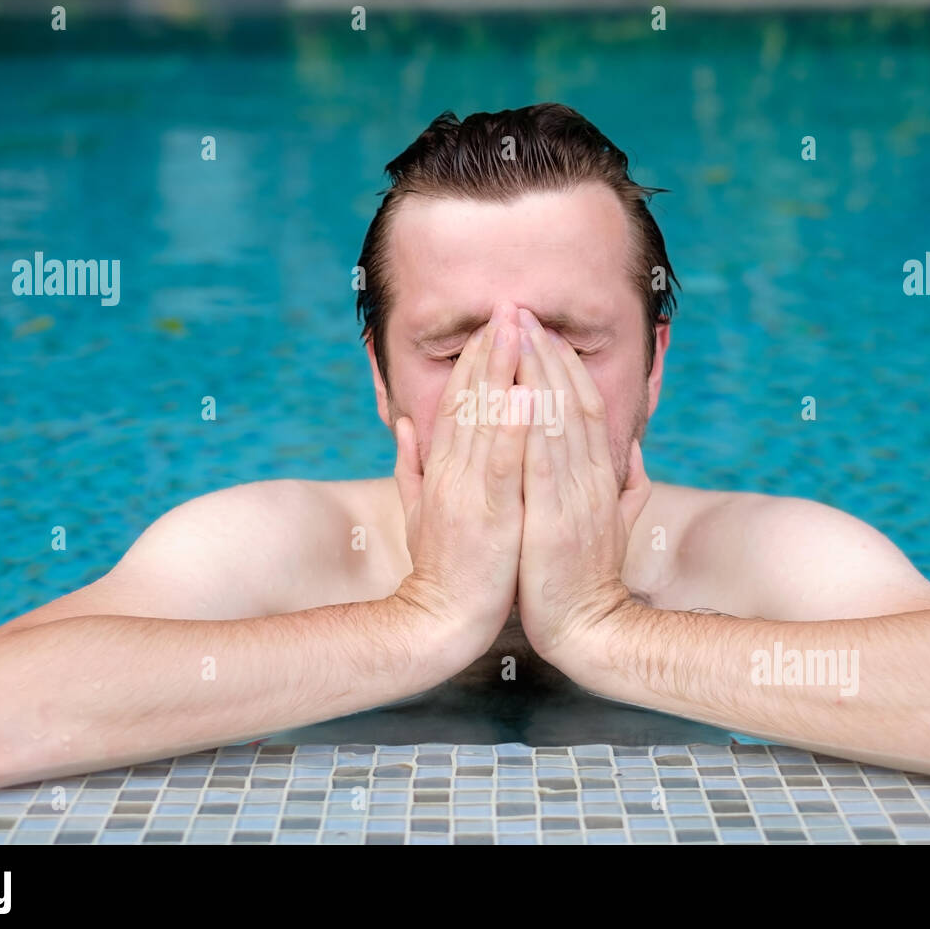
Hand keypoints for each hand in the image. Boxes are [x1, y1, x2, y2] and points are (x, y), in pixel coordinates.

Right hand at [392, 301, 530, 656]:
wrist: (439, 623)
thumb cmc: (440, 571)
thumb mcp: (418, 512)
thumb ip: (410, 467)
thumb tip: (404, 425)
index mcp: (440, 471)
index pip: (457, 403)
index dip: (474, 361)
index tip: (493, 325)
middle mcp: (451, 473)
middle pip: (470, 399)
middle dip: (490, 349)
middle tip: (509, 305)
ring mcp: (467, 492)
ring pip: (485, 419)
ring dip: (502, 371)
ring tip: (518, 329)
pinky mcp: (488, 516)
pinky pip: (502, 464)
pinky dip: (513, 428)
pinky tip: (525, 394)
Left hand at [514, 307, 651, 664]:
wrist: (588, 630)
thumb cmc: (587, 578)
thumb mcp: (615, 523)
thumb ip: (627, 485)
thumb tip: (633, 450)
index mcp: (600, 476)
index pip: (585, 405)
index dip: (563, 364)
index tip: (539, 330)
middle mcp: (592, 478)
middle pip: (572, 400)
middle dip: (546, 352)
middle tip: (522, 311)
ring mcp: (576, 497)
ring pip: (559, 420)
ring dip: (536, 372)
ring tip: (515, 332)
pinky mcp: (556, 520)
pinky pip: (544, 462)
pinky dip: (532, 425)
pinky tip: (519, 391)